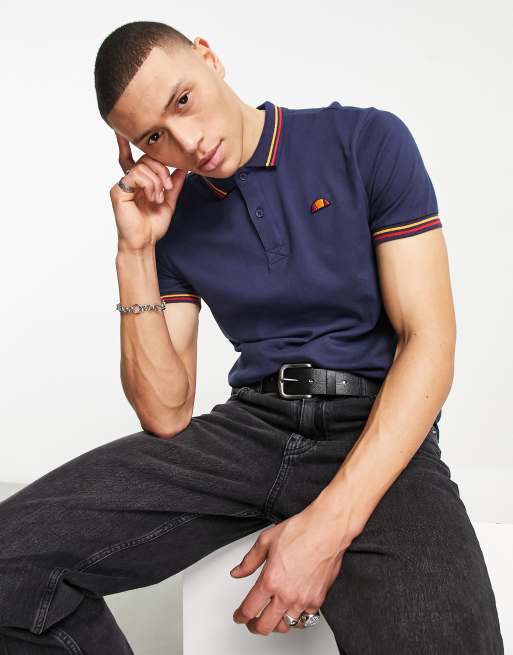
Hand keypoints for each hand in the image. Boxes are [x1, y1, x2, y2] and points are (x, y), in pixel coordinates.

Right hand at [110, 132, 187, 251]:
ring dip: (157, 182)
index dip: (125, 143)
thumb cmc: (153, 225)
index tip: (120, 130)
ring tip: (158, 198)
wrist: (145, 242)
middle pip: (146, 159)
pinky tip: (152, 197)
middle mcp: (128, 180)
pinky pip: (136, 175)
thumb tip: (182, 168)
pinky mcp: (118, 191)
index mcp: (138, 181)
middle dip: (161, 170)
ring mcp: (122, 185)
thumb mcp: (169, 201)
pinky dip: (149, 185)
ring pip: (143, 167)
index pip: (132, 158)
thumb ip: (174, 184)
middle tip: (167, 188)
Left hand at [230, 502, 352, 635]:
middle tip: (252, 623)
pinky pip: (304, 619)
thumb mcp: (266, 541)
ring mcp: (303, 600)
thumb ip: (249, 561)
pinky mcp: (318, 600)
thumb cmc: (301, 531)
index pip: (249, 609)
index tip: (239, 616)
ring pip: (285, 626)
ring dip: (276, 624)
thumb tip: (237, 572)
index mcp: (270, 580)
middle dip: (255, 627)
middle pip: (265, 626)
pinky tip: (292, 611)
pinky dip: (296, 618)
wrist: (327, 530)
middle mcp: (286, 594)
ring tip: (272, 617)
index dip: (240, 616)